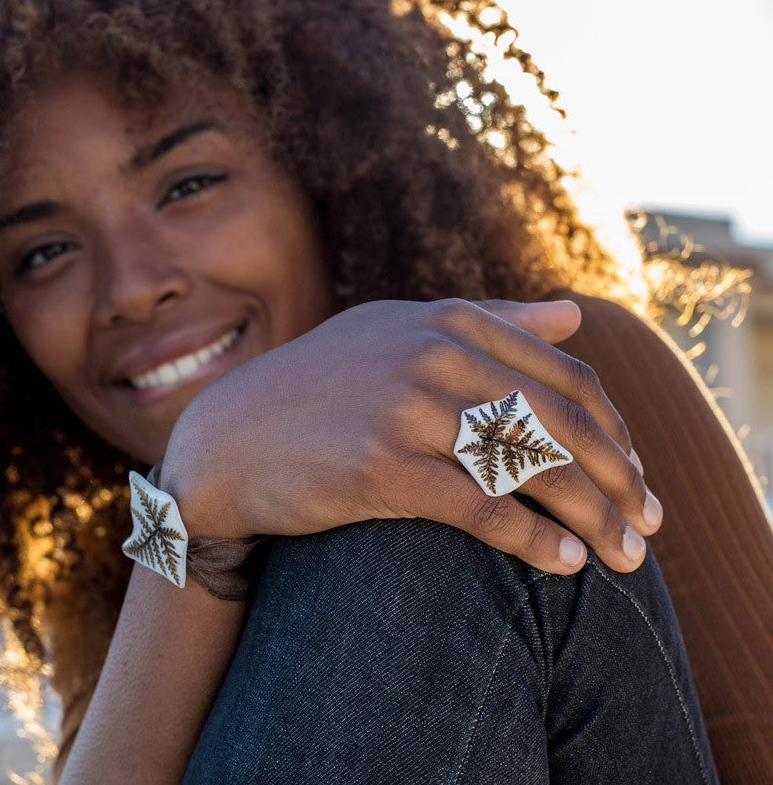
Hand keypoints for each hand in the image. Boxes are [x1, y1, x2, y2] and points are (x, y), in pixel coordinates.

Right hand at [159, 298, 658, 573]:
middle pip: (563, 422)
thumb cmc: (323, 388)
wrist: (229, 436)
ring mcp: (407, 407)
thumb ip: (492, 318)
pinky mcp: (381, 465)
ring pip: (532, 465)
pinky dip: (532, 540)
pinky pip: (481, 507)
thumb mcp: (402, 332)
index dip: (618, 434)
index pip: (570, 378)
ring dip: (592, 518)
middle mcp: (434, 355)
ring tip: (623, 559)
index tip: (638, 478)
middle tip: (650, 526)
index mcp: (450, 322)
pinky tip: (564, 565)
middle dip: (621, 481)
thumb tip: (574, 314)